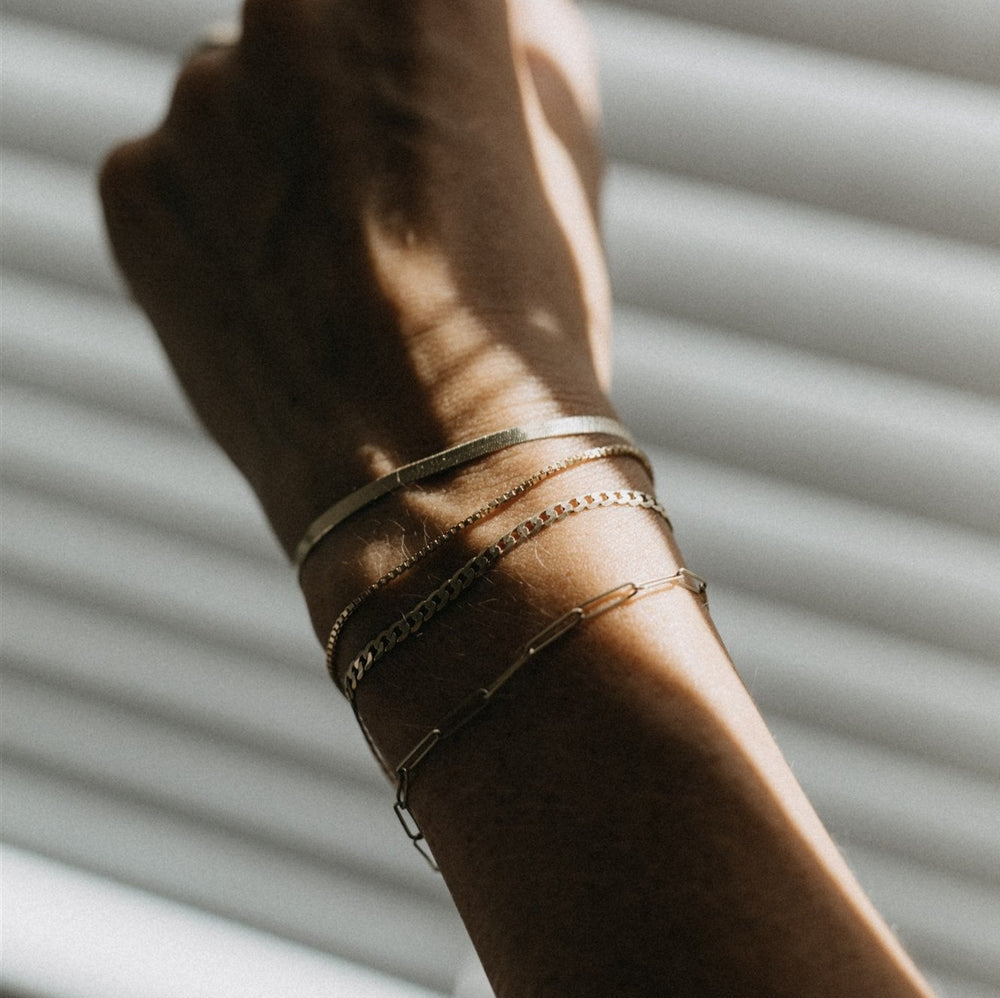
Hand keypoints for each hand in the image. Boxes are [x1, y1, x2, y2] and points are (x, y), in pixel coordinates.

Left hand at [99, 0, 612, 553]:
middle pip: (315, 24)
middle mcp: (293, 5)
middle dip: (351, 93)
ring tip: (341, 269)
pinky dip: (225, 222)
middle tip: (389, 188)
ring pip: (241, 99)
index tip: (424, 115)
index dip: (419, 57)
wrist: (439, 475)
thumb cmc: (525, 324)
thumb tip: (482, 25)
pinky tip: (284, 298)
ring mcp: (199, 95)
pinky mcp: (134, 185)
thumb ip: (513, 49)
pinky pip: (183, 175)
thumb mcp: (563, 152)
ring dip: (282, 158)